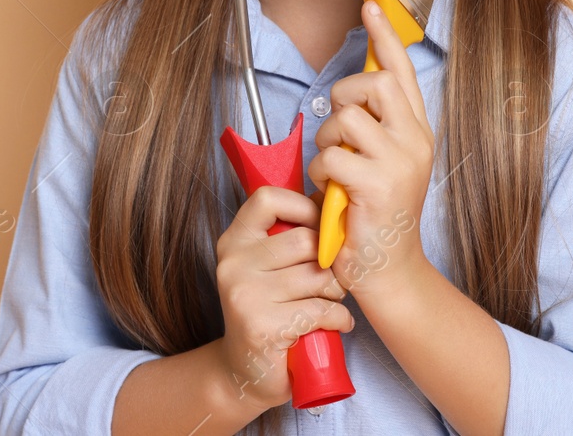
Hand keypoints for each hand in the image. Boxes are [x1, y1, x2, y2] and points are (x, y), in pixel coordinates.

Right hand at [213, 185, 353, 410]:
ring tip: (334, 301)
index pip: (267, 198)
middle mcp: (233, 264)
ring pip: (316, 276)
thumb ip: (285, 237)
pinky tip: (338, 323)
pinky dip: (340, 317)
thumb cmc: (268, 313)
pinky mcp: (262, 326)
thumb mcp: (266, 269)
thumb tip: (329, 203)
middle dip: (330, 260)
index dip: (303, 207)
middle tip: (333, 278)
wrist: (245, 373)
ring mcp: (244, 295)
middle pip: (304, 240)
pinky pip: (320, 309)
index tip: (319, 227)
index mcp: (234, 241)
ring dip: (337, 292)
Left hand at [308, 0, 433, 300]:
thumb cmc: (376, 217)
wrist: (389, 272)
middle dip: (344, 99)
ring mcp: (401, 162)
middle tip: (340, 132)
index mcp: (416, 132)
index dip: (384, 36)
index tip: (370, 5)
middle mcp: (415, 140)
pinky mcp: (380, 185)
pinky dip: (322, 172)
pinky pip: (332, 156)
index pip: (401, 71)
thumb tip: (349, 94)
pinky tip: (333, 194)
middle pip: (373, 83)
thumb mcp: (382, 165)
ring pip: (346, 118)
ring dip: (328, 143)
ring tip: (336, 172)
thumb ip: (372, 129)